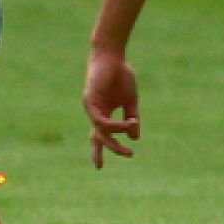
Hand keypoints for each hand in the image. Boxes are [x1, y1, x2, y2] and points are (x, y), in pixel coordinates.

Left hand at [84, 51, 139, 167]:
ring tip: (131, 138)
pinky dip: (114, 125)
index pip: (100, 135)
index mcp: (103, 113)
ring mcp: (91, 107)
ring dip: (117, 137)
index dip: (99, 150)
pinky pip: (101, 120)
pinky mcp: (89, 100)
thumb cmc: (121, 74)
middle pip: (98, 137)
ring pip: (101, 130)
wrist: (113, 55)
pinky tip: (127, 124)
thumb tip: (134, 138)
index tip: (98, 167)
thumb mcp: (130, 100)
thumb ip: (132, 118)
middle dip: (107, 150)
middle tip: (123, 157)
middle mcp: (95, 112)